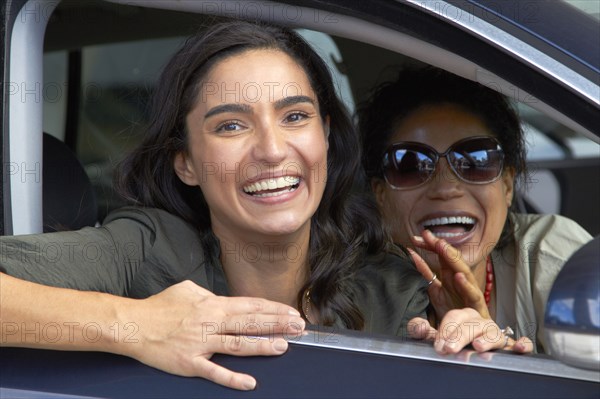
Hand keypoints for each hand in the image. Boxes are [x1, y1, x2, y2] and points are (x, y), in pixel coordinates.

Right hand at [121, 280, 305, 389]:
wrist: (134, 325)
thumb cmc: (160, 307)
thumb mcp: (187, 289)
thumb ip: (209, 294)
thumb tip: (222, 297)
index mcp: (212, 305)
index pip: (250, 305)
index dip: (272, 309)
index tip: (290, 311)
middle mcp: (211, 322)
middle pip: (250, 322)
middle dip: (276, 324)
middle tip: (298, 326)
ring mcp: (201, 343)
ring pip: (238, 344)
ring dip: (262, 345)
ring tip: (283, 346)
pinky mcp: (190, 363)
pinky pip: (214, 372)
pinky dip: (233, 378)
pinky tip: (250, 382)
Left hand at [408, 308, 532, 353]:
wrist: (471, 354)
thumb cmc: (455, 343)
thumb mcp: (437, 338)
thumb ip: (423, 331)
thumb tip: (419, 325)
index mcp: (463, 317)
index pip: (454, 317)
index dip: (445, 329)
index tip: (438, 344)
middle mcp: (480, 323)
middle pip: (472, 324)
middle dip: (460, 335)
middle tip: (449, 348)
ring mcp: (495, 334)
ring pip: (493, 333)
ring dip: (486, 339)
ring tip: (478, 346)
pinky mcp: (509, 347)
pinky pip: (518, 343)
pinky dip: (520, 344)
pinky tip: (519, 348)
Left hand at [409, 230, 489, 319]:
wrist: (472, 336)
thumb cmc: (455, 312)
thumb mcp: (435, 290)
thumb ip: (426, 273)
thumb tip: (412, 254)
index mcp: (451, 275)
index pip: (440, 255)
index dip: (429, 246)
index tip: (415, 238)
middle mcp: (461, 280)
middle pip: (451, 259)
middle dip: (440, 246)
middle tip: (428, 236)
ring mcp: (470, 291)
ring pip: (463, 271)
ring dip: (453, 258)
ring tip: (442, 247)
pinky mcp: (477, 306)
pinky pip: (473, 295)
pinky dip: (466, 285)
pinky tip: (458, 277)